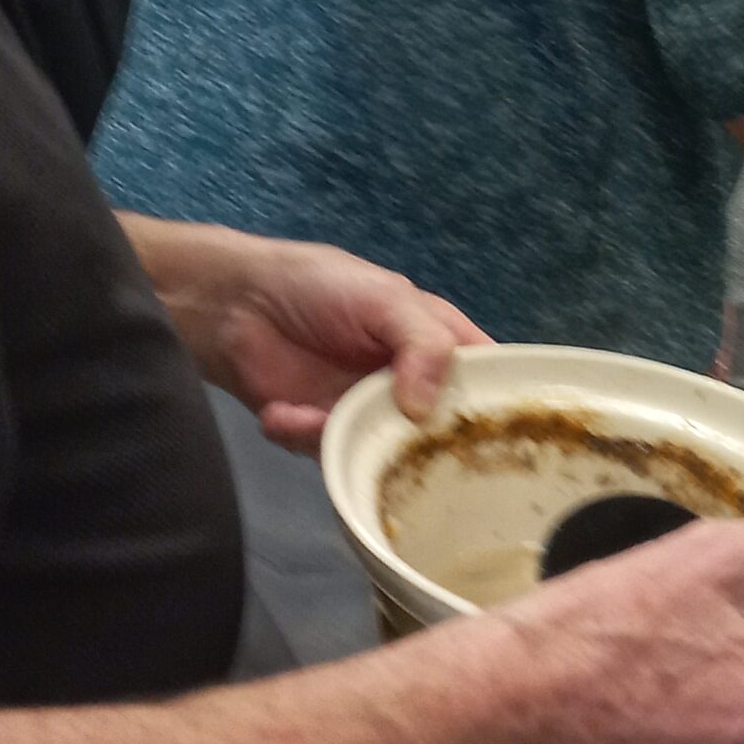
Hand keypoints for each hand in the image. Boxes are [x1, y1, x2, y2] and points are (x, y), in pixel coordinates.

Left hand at [188, 234, 485, 452]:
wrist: (234, 303)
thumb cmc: (320, 287)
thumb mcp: (386, 299)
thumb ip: (422, 344)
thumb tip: (426, 411)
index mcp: (437, 343)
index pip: (487, 378)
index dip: (503, 406)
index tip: (510, 437)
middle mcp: (411, 384)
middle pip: (442, 432)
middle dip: (425, 447)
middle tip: (407, 456)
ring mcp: (368, 413)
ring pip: (386, 455)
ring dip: (350, 443)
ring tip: (315, 418)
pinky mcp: (324, 435)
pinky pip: (330, 457)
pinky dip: (304, 437)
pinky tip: (281, 413)